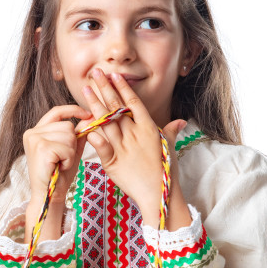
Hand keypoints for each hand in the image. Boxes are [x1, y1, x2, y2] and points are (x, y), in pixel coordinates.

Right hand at [23, 104, 90, 240]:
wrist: (49, 195)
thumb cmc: (59, 175)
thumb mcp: (71, 151)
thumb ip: (79, 134)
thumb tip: (90, 117)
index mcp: (37, 131)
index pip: (56, 112)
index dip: (73, 110)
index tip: (88, 114)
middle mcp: (32, 133)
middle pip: (67, 126)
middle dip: (72, 144)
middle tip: (63, 159)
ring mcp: (35, 139)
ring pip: (69, 136)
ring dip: (71, 153)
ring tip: (61, 164)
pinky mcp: (41, 148)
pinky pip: (67, 147)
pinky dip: (69, 159)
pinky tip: (60, 167)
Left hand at [79, 72, 190, 228]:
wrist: (160, 195)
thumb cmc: (166, 171)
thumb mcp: (170, 147)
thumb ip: (172, 131)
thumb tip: (181, 121)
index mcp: (149, 128)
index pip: (134, 103)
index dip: (123, 88)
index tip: (114, 75)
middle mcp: (135, 135)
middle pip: (117, 107)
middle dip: (105, 88)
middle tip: (95, 72)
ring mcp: (123, 148)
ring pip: (106, 122)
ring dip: (95, 104)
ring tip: (86, 89)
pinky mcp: (113, 163)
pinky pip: (101, 146)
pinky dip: (93, 135)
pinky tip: (84, 124)